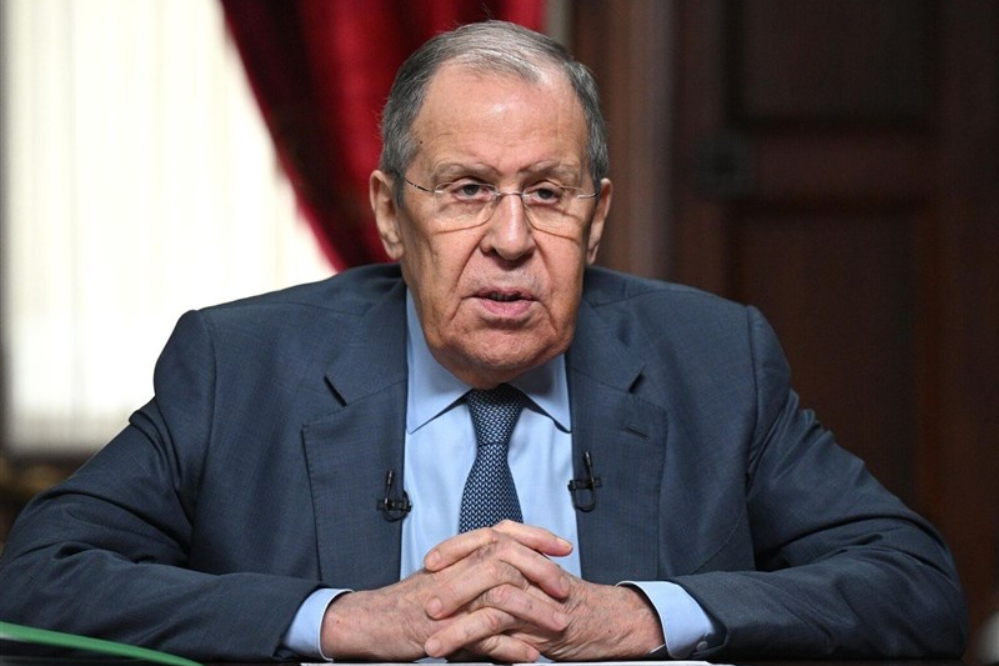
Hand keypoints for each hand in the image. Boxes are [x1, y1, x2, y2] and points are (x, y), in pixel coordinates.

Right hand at [320, 521, 573, 661]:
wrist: (371, 620)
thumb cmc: (409, 601)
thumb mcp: (447, 577)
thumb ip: (476, 570)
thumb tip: (512, 570)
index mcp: (459, 554)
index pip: (503, 533)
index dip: (536, 537)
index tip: (563, 546)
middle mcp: (456, 569)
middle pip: (506, 557)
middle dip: (541, 571)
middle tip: (565, 588)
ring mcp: (450, 599)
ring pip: (500, 596)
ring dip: (534, 612)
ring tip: (559, 625)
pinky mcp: (444, 629)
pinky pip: (483, 636)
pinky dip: (509, 648)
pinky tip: (530, 655)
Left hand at [423, 522, 664, 660]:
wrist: (607, 621)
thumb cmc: (568, 607)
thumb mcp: (531, 589)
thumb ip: (500, 589)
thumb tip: (461, 607)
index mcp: (524, 554)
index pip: (484, 538)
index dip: (455, 547)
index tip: (430, 562)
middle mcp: (528, 566)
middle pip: (485, 559)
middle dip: (451, 582)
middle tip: (427, 604)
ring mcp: (533, 590)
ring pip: (489, 592)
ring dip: (455, 620)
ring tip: (431, 640)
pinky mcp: (537, 618)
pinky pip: (498, 623)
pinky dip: (472, 637)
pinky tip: (453, 652)